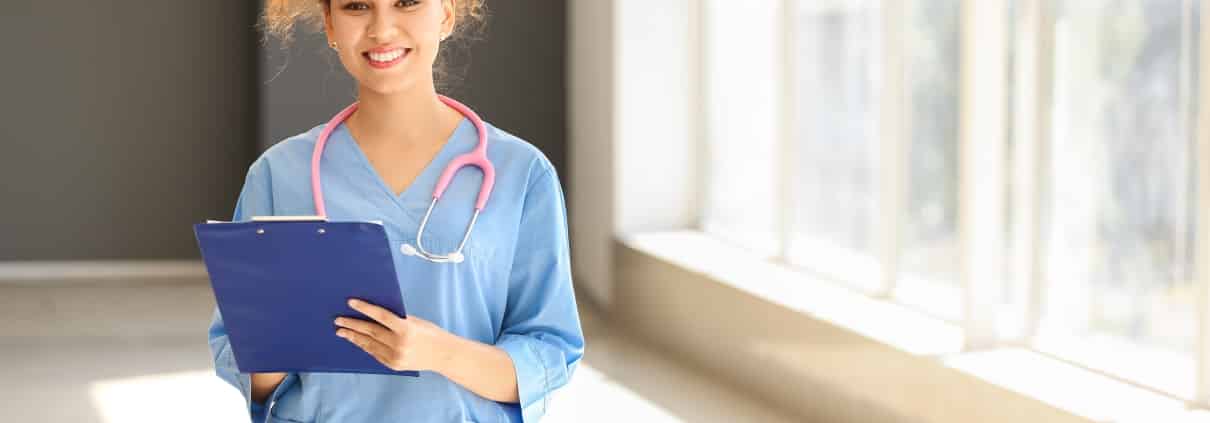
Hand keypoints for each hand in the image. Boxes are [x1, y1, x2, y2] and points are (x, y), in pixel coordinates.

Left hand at [335, 298, 451, 372]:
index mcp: (406, 329)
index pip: (381, 316)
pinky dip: (365, 346)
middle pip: (370, 331)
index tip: (351, 302)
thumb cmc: (431, 334)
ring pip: (369, 344)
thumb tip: (375, 313)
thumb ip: (397, 319)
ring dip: (354, 337)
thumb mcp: (415, 321)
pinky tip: (357, 341)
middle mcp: (399, 344)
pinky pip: (375, 354)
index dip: (365, 308)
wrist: (443, 355)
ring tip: (342, 331)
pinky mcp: (393, 365)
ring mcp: (395, 357)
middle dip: (353, 325)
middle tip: (339, 320)